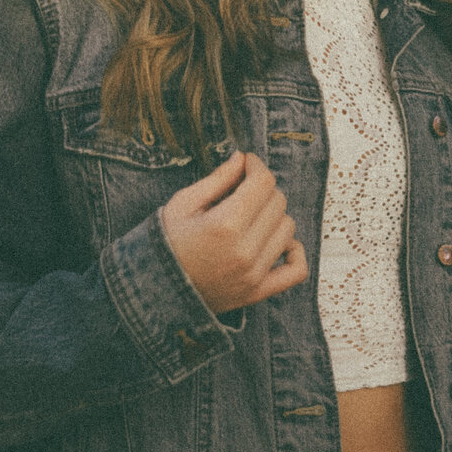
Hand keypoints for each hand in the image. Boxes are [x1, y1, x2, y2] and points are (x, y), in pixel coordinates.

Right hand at [159, 151, 307, 313]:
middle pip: (278, 203)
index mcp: (224, 225)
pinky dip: (294, 252)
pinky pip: (296, 270)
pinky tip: (277, 242)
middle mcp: (244, 251)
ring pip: (288, 229)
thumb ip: (218, 179)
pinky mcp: (257, 292)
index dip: (256, 166)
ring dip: (274, 216)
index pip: (262, 183)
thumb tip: (242, 159)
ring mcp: (253, 274)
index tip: (247, 163)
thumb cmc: (166, 243)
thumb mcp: (183, 204)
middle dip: (263, 188)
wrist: (154, 289)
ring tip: (252, 215)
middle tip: (244, 188)